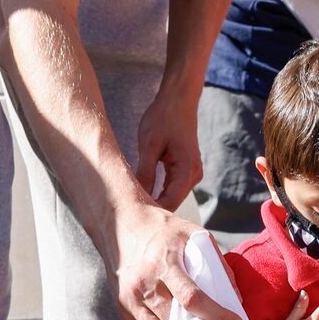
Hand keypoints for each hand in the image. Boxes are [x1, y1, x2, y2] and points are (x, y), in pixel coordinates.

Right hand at [107, 198, 241, 319]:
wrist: (121, 222)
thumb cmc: (163, 230)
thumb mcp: (193, 234)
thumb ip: (216, 263)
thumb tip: (235, 297)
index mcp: (164, 263)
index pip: (191, 298)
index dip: (216, 315)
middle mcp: (143, 283)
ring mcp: (129, 298)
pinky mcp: (122, 308)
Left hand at [135, 85, 203, 209]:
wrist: (178, 100)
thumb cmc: (164, 117)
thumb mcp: (149, 145)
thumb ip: (145, 173)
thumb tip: (136, 197)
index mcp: (187, 170)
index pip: (170, 202)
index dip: (151, 212)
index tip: (131, 219)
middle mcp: (193, 175)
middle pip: (171, 202)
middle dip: (151, 210)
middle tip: (126, 217)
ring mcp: (190, 173)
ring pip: (171, 197)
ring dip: (153, 201)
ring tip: (130, 207)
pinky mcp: (184, 170)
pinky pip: (171, 188)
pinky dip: (157, 192)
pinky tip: (140, 194)